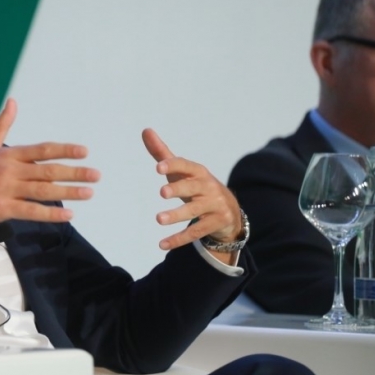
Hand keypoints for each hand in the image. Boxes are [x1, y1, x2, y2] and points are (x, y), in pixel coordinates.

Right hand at [0, 98, 98, 236]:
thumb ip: (3, 125)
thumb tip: (13, 101)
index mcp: (8, 154)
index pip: (41, 150)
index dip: (64, 150)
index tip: (84, 152)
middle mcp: (9, 170)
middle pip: (47, 170)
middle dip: (74, 172)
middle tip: (96, 175)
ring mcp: (5, 189)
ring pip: (43, 191)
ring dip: (68, 192)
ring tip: (89, 193)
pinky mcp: (2, 208)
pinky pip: (31, 211)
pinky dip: (51, 214)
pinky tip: (68, 215)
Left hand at [142, 128, 241, 252]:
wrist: (229, 212)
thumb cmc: (197, 187)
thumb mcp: (182, 172)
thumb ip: (163, 154)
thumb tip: (145, 130)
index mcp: (198, 172)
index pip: (186, 166)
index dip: (173, 165)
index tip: (158, 167)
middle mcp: (208, 187)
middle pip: (193, 188)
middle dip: (179, 189)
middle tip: (162, 192)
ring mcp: (214, 206)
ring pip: (195, 212)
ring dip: (177, 216)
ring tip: (158, 219)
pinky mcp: (216, 224)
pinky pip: (196, 232)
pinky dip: (179, 239)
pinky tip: (162, 244)